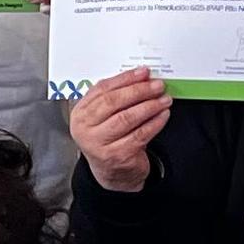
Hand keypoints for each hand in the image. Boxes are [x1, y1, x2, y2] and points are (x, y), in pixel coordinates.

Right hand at [67, 67, 172, 194]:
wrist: (111, 171)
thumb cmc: (109, 138)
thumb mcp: (104, 116)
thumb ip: (116, 95)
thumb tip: (140, 76)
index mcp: (80, 114)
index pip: (102, 90)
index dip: (125, 79)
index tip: (144, 73)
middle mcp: (85, 129)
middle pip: (113, 102)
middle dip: (139, 91)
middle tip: (157, 86)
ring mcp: (99, 144)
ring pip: (127, 118)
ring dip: (150, 106)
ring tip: (164, 99)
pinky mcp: (117, 156)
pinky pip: (140, 134)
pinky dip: (154, 123)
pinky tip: (163, 115)